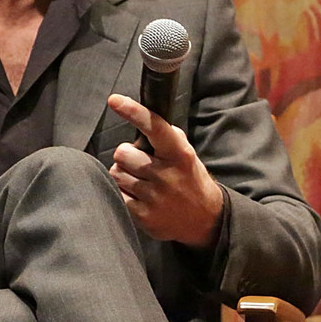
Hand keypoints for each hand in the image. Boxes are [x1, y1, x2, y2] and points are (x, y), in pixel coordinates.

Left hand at [105, 93, 225, 248]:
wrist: (206, 221)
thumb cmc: (191, 181)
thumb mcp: (188, 155)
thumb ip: (169, 138)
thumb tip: (144, 118)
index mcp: (180, 155)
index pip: (154, 127)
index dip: (133, 112)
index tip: (115, 100)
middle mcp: (167, 175)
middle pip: (123, 153)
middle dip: (128, 156)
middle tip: (143, 165)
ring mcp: (155, 197)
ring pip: (116, 173)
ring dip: (124, 175)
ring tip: (142, 182)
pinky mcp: (144, 215)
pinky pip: (117, 194)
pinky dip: (124, 193)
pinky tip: (141, 197)